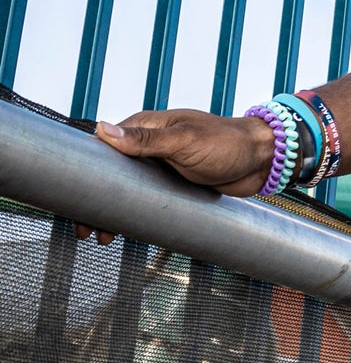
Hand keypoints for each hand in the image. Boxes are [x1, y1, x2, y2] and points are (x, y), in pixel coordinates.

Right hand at [79, 110, 276, 241]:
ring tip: (104, 235)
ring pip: (126, 188)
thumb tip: (103, 129)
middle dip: (95, 201)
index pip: (104, 147)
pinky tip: (126, 230)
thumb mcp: (185, 141)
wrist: (263, 160)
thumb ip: (147, 139)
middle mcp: (150, 144)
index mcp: (148, 126)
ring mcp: (162, 164)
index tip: (75, 200)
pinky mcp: (174, 181)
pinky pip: (146, 198)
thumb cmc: (228, 144)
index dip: (86, 172)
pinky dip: (132, 213)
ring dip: (112, 211)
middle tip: (87, 229)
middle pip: (111, 172)